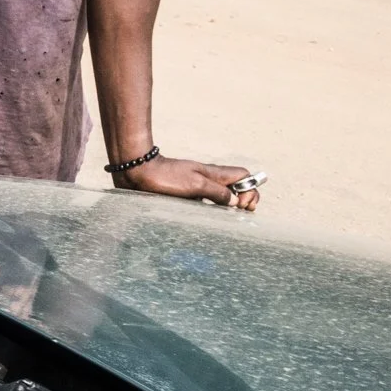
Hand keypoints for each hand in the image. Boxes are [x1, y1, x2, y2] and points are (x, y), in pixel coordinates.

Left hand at [117, 155, 261, 209]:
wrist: (140, 172)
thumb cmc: (166, 177)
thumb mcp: (195, 185)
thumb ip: (217, 193)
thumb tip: (235, 202)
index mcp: (215, 174)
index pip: (244, 175)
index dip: (250, 189)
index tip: (242, 204)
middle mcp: (209, 179)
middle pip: (237, 186)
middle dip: (244, 198)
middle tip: (240, 211)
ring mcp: (198, 186)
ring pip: (223, 194)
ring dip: (229, 205)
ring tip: (228, 217)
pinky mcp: (187, 194)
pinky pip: (207, 201)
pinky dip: (213, 209)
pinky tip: (208, 218)